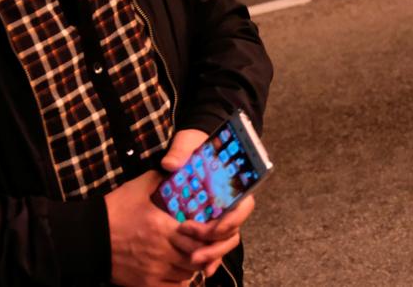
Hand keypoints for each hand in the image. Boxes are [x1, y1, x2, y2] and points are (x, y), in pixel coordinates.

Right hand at [106, 171, 207, 286]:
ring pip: (188, 274)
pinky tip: (175, 270)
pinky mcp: (146, 284)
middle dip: (201, 252)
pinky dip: (179, 280)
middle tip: (198, 244)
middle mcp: (162, 251)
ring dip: (190, 266)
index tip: (203, 231)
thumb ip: (157, 179)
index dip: (207, 237)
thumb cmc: (112, 212)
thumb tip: (172, 169)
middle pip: (197, 259)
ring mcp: (155, 270)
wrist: (87, 237)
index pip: (200, 238)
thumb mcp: (134, 189)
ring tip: (185, 255)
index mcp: (162, 227)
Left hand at [162, 129, 252, 277]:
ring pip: (224, 241)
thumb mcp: (187, 141)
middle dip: (215, 243)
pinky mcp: (206, 221)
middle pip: (232, 230)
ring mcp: (219, 214)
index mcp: (231, 183)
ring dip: (211, 253)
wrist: (189, 145)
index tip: (216, 226)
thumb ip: (181, 151)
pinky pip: (213, 244)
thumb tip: (170, 164)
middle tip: (194, 249)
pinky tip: (201, 270)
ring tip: (193, 260)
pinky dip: (209, 258)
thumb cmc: (193, 142)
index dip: (232, 220)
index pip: (243, 206)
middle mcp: (228, 202)